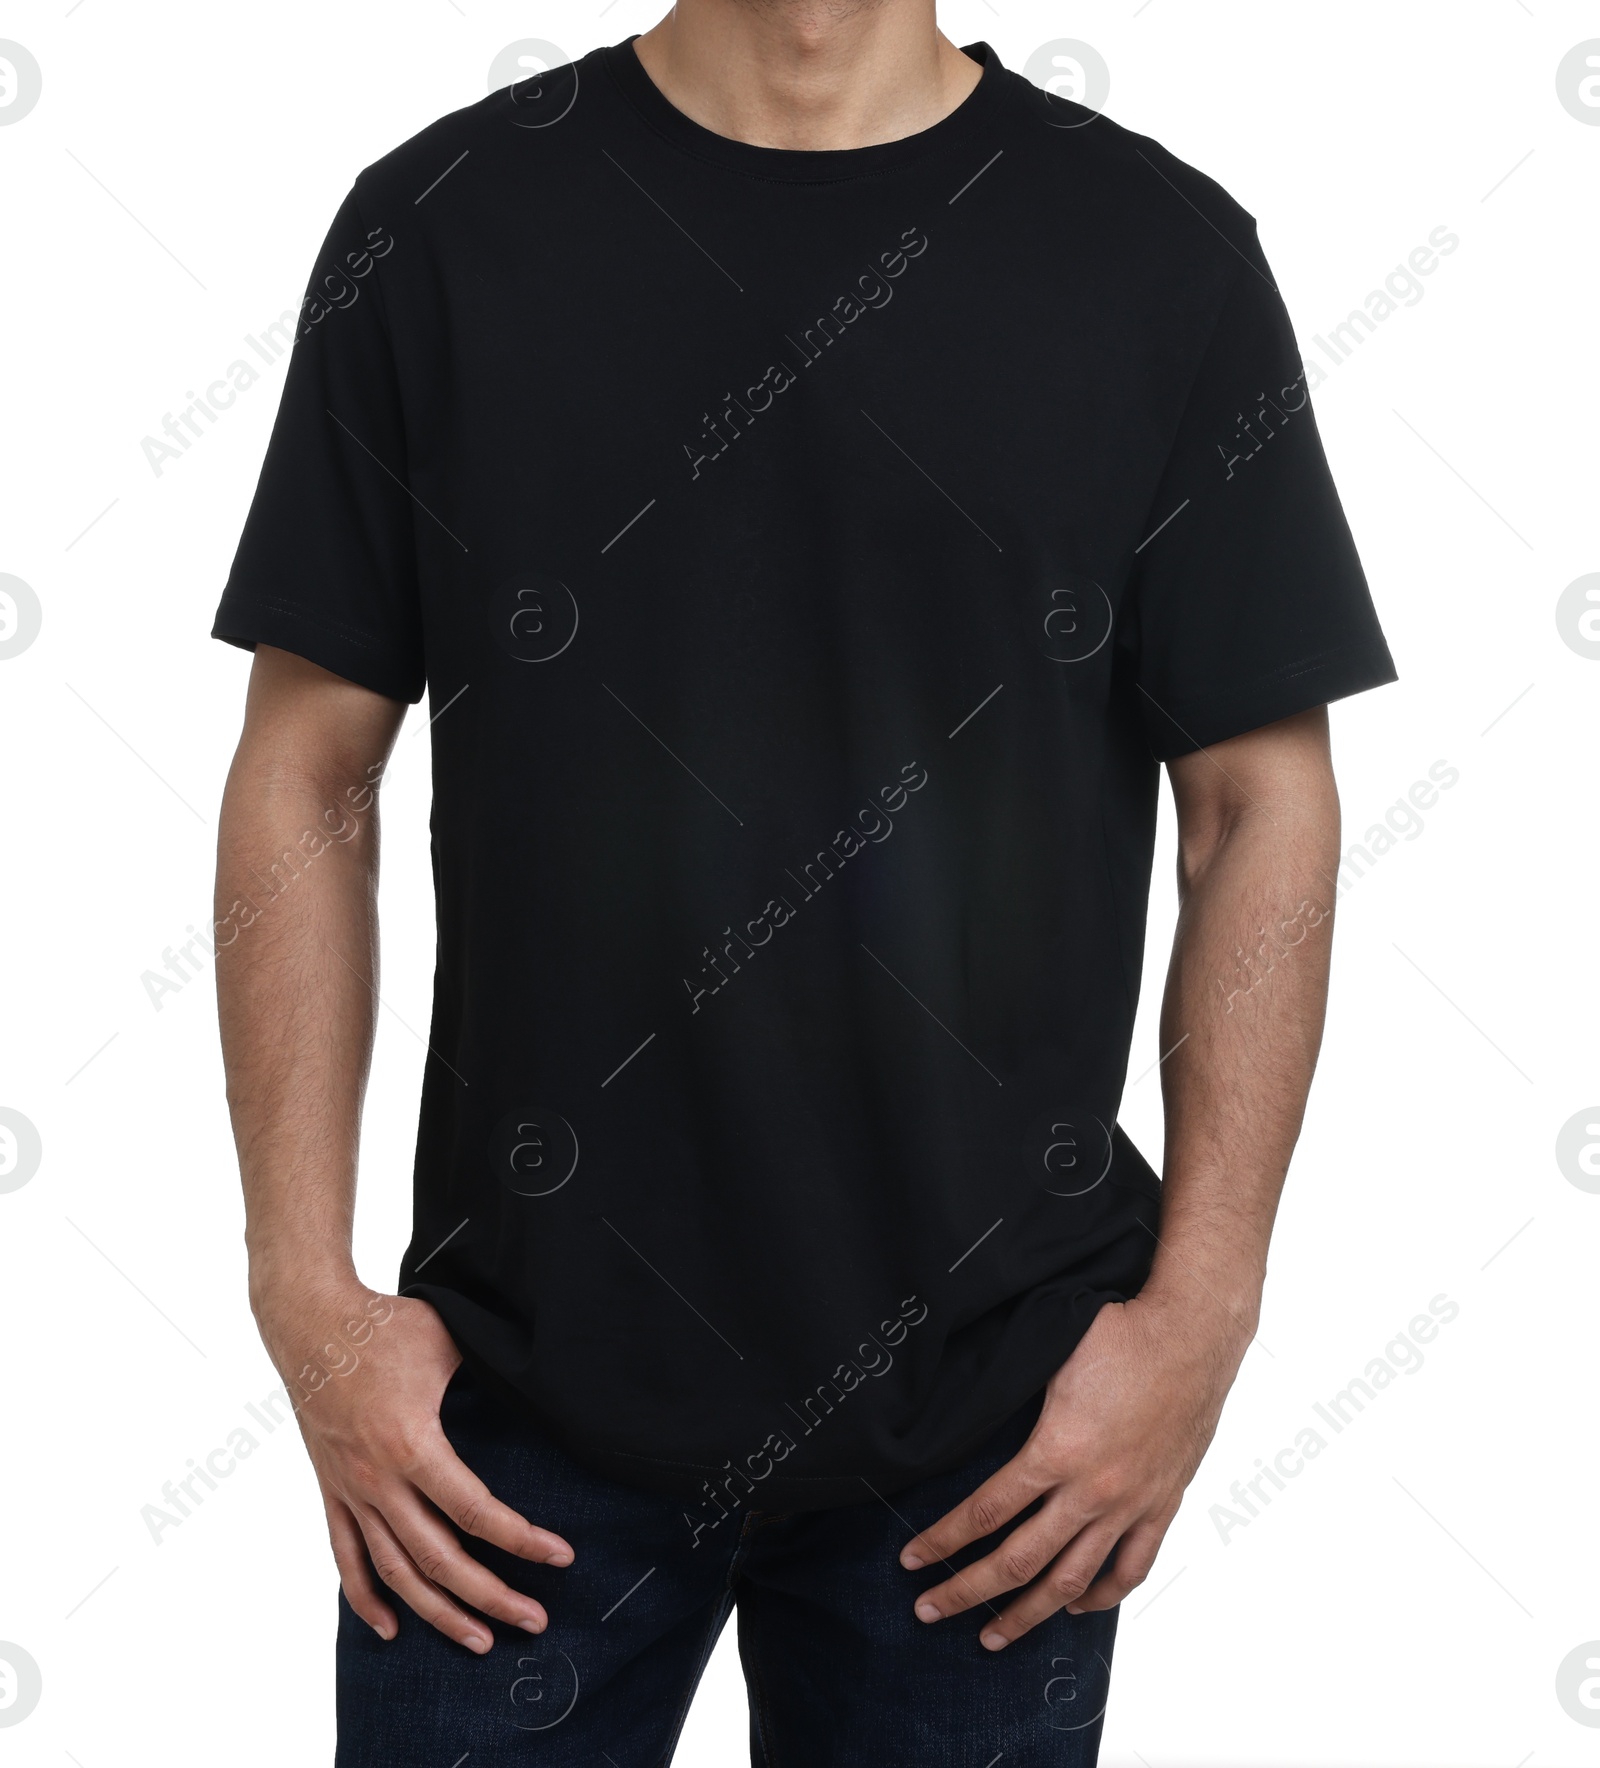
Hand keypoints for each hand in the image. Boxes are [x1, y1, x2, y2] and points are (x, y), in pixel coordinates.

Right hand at [255, 1279, 573, 1651]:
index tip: (559, 1557)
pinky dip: (365, 1599)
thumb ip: (490, 1369)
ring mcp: (352, 1490)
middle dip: (490, 1597)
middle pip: (439, 1558)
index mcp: (413, 1444)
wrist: (310, 1323)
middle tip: (534, 1620)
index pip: (475, 1511)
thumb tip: (538, 1380)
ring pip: (395, 1571)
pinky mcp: (331, 1490)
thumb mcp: (449, 1340)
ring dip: (437, 1613)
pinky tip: (390, 1629)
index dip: (520, 1540)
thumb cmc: (385, 1326)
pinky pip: (346, 1556)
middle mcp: (379, 1479)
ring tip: (479, 1641)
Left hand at [899, 1289, 1251, 1648]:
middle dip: (966, 1591)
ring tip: (993, 1638)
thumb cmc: (1117, 1335)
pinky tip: (1075, 1608)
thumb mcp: (1049, 1358)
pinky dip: (1101, 1597)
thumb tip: (966, 1412)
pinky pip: (1130, 1569)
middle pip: (1018, 1561)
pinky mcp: (1161, 1506)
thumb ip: (1014, 1401)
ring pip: (1072, 1583)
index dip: (943, 1540)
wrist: (1192, 1336)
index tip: (910, 1559)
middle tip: (928, 1611)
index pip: (986, 1512)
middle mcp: (1092, 1491)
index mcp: (1057, 1452)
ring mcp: (1130, 1505)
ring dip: (1028, 1615)